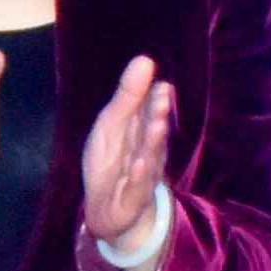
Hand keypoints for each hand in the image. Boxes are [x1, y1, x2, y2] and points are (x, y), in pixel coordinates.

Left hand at [76, 54, 176, 253]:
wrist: (109, 211)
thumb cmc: (112, 162)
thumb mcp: (112, 125)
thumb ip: (127, 96)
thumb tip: (145, 59)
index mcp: (141, 131)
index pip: (148, 112)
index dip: (154, 99)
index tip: (162, 83)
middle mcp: (147, 152)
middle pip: (151, 132)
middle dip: (156, 115)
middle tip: (162, 96)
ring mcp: (141, 176)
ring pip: (148, 158)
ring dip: (152, 142)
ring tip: (156, 125)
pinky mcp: (132, 199)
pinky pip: (137, 188)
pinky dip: (139, 177)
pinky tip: (140, 165)